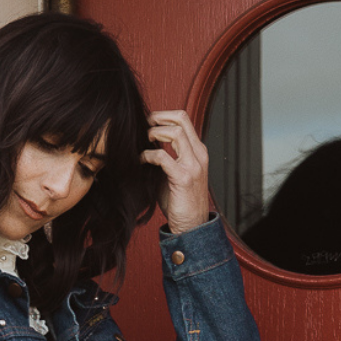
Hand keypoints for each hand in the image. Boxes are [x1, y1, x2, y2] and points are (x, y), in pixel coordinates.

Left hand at [144, 108, 212, 233]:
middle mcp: (198, 155)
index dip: (164, 115)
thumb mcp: (176, 172)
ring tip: (145, 142)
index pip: (184, 120)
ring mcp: (193, 166)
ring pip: (175, 132)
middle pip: (181, 119)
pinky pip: (163, 156)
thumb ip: (166, 156)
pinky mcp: (183, 178)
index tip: (150, 121)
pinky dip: (149, 155)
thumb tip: (145, 142)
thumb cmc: (181, 200)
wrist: (192, 225)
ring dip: (155, 133)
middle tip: (144, 125)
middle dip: (159, 117)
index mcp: (198, 152)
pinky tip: (142, 160)